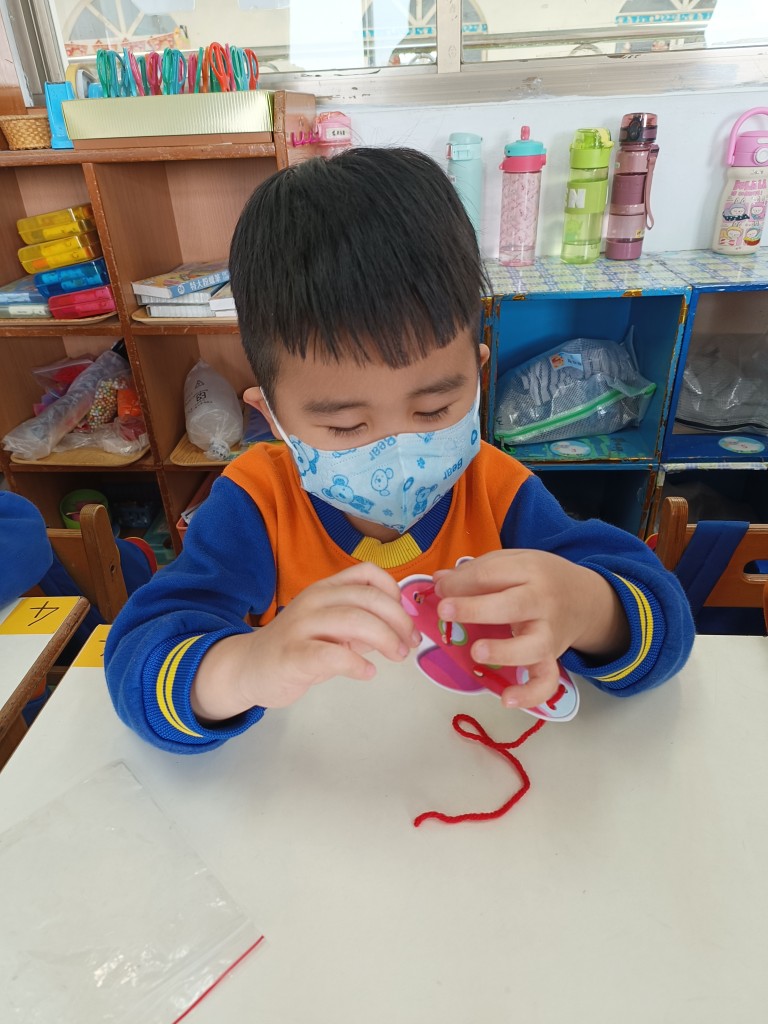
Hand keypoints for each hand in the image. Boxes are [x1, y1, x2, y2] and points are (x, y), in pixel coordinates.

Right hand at [191, 562, 420, 720]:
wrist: (248, 667)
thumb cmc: (296, 646)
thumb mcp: (331, 627)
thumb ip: (362, 624)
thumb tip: (401, 627)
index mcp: (326, 588)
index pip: (367, 573)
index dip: (394, 591)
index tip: (406, 616)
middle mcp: (314, 600)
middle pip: (368, 598)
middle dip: (398, 620)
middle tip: (410, 643)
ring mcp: (301, 626)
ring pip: (354, 621)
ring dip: (385, 639)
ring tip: (397, 656)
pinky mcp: (293, 655)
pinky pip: (333, 655)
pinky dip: (358, 664)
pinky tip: (367, 672)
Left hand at [433, 550, 628, 709]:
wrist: (587, 599)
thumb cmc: (540, 579)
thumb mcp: (515, 562)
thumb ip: (478, 571)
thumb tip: (440, 582)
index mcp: (530, 571)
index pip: (493, 573)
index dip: (461, 583)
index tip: (440, 590)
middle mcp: (542, 602)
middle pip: (512, 606)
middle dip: (475, 609)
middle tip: (445, 611)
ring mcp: (549, 633)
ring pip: (532, 646)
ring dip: (504, 652)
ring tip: (477, 652)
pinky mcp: (552, 659)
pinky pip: (546, 680)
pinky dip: (530, 694)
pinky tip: (506, 699)